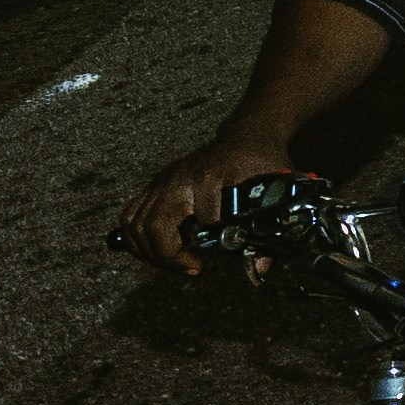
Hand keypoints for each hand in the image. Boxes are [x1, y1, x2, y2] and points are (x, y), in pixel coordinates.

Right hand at [128, 137, 295, 278]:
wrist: (247, 136)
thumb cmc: (260, 162)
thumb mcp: (274, 190)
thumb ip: (267, 229)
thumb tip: (260, 268)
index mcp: (210, 176)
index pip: (202, 221)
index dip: (209, 245)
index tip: (216, 257)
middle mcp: (180, 178)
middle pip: (156, 224)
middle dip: (169, 256)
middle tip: (191, 267)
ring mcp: (163, 180)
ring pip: (136, 223)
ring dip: (149, 252)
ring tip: (173, 264)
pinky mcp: (154, 184)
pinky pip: (130, 215)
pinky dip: (135, 239)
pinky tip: (154, 252)